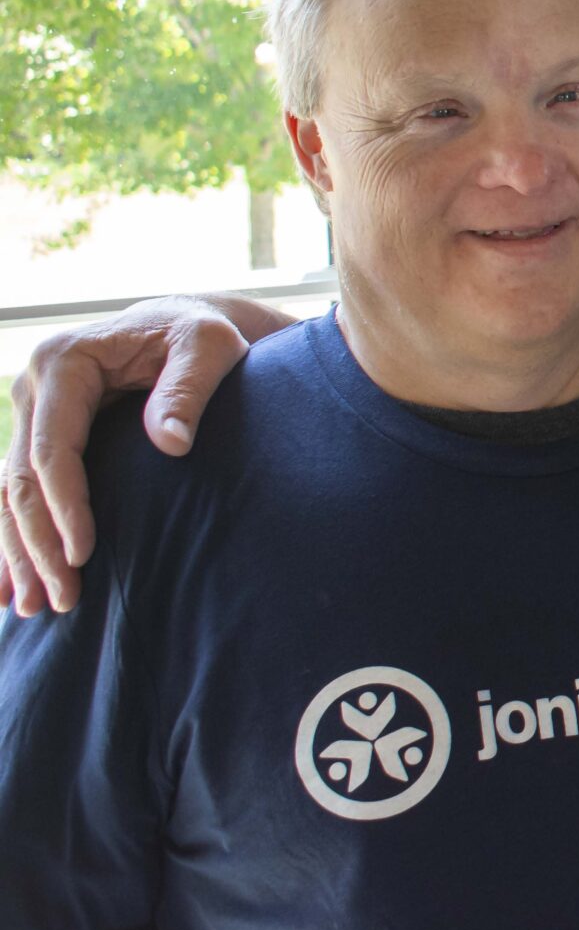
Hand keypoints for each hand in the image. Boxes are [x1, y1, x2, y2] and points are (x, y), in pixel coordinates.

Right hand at [1, 295, 276, 614]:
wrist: (183, 323)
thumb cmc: (201, 334)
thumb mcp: (208, 348)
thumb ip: (188, 390)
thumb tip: (173, 443)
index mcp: (63, 361)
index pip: (54, 449)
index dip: (66, 506)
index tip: (84, 555)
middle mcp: (32, 386)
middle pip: (20, 479)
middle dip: (38, 544)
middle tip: (64, 598)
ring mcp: (29, 412)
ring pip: (8, 493)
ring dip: (18, 552)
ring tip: (35, 607)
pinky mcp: (37, 434)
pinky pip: (14, 492)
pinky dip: (12, 537)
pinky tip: (10, 588)